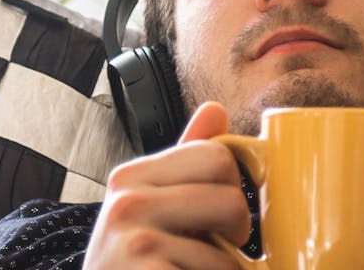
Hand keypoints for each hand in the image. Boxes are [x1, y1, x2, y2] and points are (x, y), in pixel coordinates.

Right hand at [84, 102, 249, 268]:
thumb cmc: (136, 265)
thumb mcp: (156, 208)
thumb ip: (188, 161)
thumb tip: (216, 108)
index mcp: (131, 177)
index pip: (217, 156)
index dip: (233, 188)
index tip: (217, 215)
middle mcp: (125, 203)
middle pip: (231, 199)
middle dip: (237, 233)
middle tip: (214, 252)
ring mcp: (132, 243)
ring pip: (228, 254)